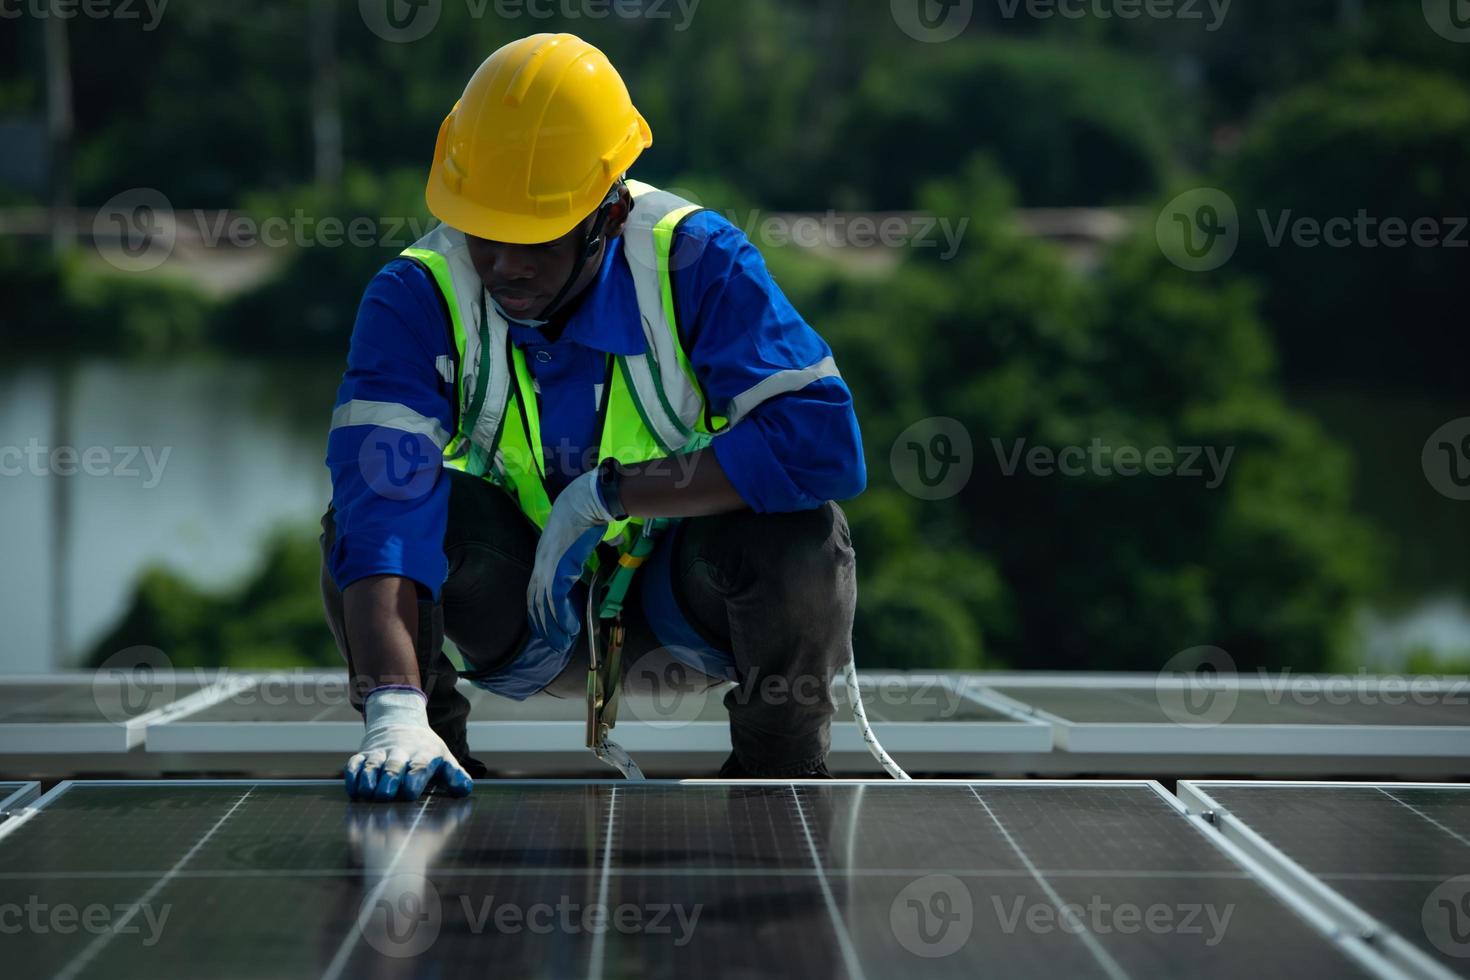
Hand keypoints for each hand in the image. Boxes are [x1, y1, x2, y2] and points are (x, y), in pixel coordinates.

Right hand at [344, 687, 473, 801]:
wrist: (401, 722)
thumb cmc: (426, 750)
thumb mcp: (444, 758)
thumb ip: (455, 775)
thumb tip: (465, 790)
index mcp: (424, 754)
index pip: (420, 765)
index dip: (414, 778)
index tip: (409, 793)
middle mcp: (401, 752)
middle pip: (395, 765)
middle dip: (390, 780)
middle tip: (386, 796)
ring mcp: (381, 753)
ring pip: (373, 765)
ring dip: (369, 779)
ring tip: (367, 795)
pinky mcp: (364, 754)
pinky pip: (355, 763)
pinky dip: (352, 776)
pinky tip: (353, 791)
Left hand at [527, 467, 614, 653]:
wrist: (583, 501)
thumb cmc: (583, 512)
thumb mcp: (580, 535)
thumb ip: (589, 546)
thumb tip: (613, 542)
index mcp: (543, 558)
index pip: (533, 591)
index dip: (536, 611)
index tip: (543, 626)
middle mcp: (541, 565)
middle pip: (536, 603)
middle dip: (543, 626)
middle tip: (553, 643)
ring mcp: (548, 568)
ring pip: (545, 606)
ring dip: (554, 627)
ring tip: (562, 643)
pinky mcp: (558, 570)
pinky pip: (557, 601)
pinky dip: (563, 617)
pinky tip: (570, 629)